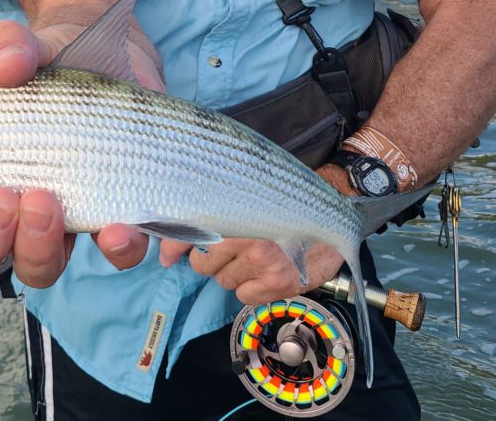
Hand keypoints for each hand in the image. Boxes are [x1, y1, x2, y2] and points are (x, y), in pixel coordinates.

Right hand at [0, 15, 153, 284]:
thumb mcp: (22, 47)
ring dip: (39, 249)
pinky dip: (119, 250)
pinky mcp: (112, 211)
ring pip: (40, 266)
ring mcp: (59, 219)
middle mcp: (9, 212)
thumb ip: (7, 48)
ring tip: (48, 202)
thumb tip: (6, 65)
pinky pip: (117, 250)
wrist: (107, 54)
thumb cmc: (45, 60)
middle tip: (3, 197)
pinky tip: (120, 228)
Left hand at [158, 164, 354, 302]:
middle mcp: (246, 236)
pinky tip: (262, 272)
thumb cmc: (284, 206)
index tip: (165, 255)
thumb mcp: (250, 199)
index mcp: (235, 210)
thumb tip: (181, 226)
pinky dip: (249, 288)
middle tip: (226, 251)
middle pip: (202, 262)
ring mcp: (262, 261)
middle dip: (208, 260)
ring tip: (250, 258)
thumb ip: (219, 208)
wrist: (330, 218)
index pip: (191, 230)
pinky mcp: (278, 283)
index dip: (172, 245)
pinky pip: (243, 296)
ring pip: (222, 280)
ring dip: (230, 273)